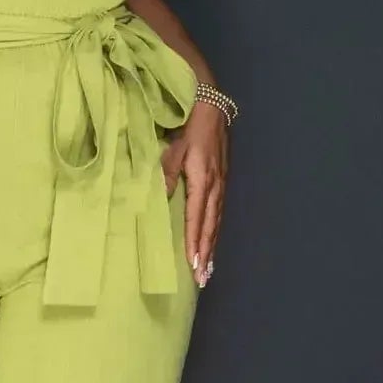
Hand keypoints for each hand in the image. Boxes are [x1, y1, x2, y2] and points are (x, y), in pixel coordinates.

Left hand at [161, 101, 229, 288]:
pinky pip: (219, 211)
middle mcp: (214, 184)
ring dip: (212, 245)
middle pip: (210, 225)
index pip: (196, 217)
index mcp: (202, 178)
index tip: (193, 264)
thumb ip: (166, 172)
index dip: (195, 241)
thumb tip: (159, 198)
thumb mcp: (173, 146)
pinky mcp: (222, 178)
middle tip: (202, 278)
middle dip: (206, 252)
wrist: (209, 104)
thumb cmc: (187, 124)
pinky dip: (215, 230)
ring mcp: (220, 182)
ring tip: (208, 269)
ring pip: (216, 220)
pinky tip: (212, 241)